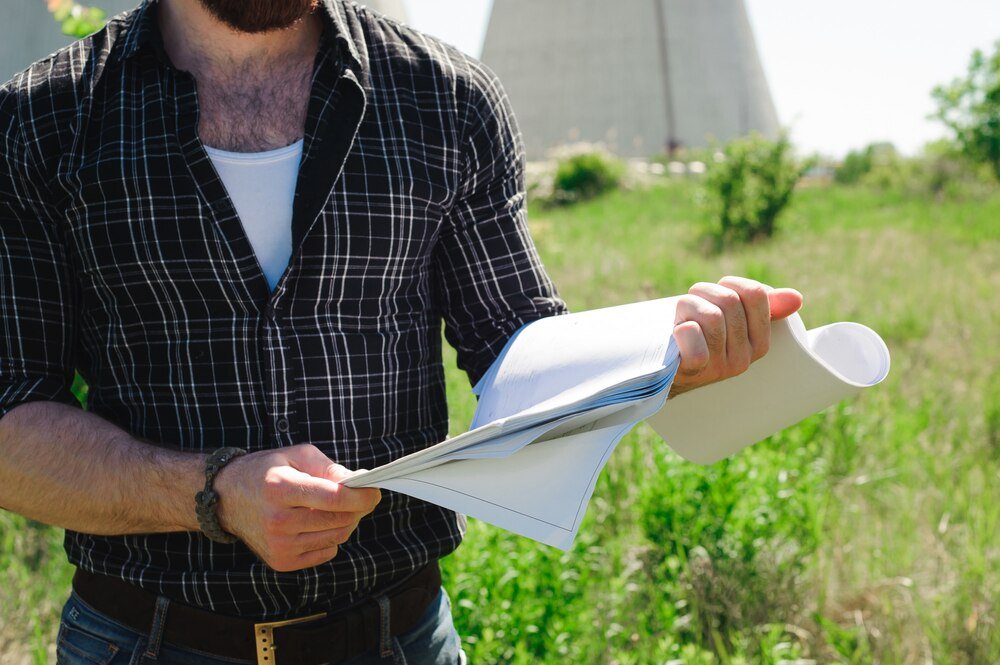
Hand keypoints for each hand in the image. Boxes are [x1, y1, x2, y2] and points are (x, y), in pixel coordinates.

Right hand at [213, 444, 380, 571]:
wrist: (227, 498)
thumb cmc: (267, 471)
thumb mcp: (296, 455)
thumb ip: (329, 467)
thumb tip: (357, 483)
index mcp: (280, 488)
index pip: (334, 498)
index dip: (361, 496)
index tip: (374, 491)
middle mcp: (277, 521)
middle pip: (339, 520)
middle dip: (358, 508)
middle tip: (361, 496)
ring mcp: (278, 545)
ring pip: (336, 537)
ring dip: (346, 522)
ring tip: (336, 507)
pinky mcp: (281, 561)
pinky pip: (326, 552)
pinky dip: (331, 537)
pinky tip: (318, 523)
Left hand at [669, 276, 802, 396]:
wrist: (668, 370)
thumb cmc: (700, 337)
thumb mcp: (731, 319)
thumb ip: (763, 305)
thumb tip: (796, 298)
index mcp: (760, 342)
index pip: (756, 293)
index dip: (731, 284)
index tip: (717, 293)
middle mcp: (744, 358)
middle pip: (728, 301)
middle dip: (703, 293)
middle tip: (692, 306)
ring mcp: (720, 367)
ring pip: (710, 315)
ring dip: (688, 306)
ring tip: (683, 318)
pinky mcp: (695, 370)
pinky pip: (693, 336)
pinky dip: (682, 328)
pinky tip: (678, 334)